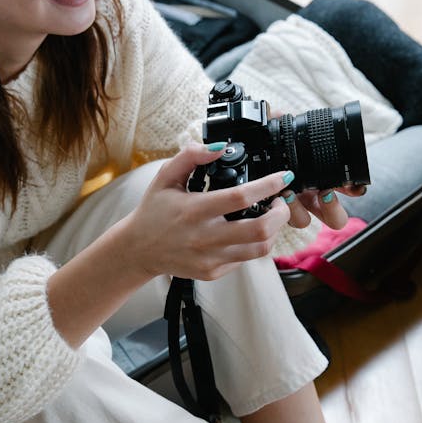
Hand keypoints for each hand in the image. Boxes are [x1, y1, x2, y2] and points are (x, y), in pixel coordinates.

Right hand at [124, 144, 293, 281]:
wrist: (138, 250)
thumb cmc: (154, 211)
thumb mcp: (165, 177)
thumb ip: (191, 157)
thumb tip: (219, 149)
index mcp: (194, 210)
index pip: (241, 198)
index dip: (268, 186)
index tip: (283, 177)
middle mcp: (204, 238)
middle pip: (260, 230)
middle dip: (281, 214)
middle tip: (280, 202)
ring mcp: (210, 259)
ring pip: (259, 249)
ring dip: (273, 231)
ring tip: (269, 217)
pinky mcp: (213, 272)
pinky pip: (245, 259)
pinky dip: (252, 244)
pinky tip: (244, 232)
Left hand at [267, 106, 367, 228]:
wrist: (245, 162)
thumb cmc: (266, 151)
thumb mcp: (275, 136)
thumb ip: (279, 122)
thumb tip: (274, 111)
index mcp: (320, 180)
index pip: (348, 189)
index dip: (354, 190)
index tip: (351, 186)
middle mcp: (309, 199)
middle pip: (335, 218)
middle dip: (332, 209)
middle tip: (324, 193)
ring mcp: (293, 209)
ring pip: (305, 223)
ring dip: (299, 211)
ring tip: (288, 193)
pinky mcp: (273, 216)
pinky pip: (279, 223)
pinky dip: (278, 212)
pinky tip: (273, 198)